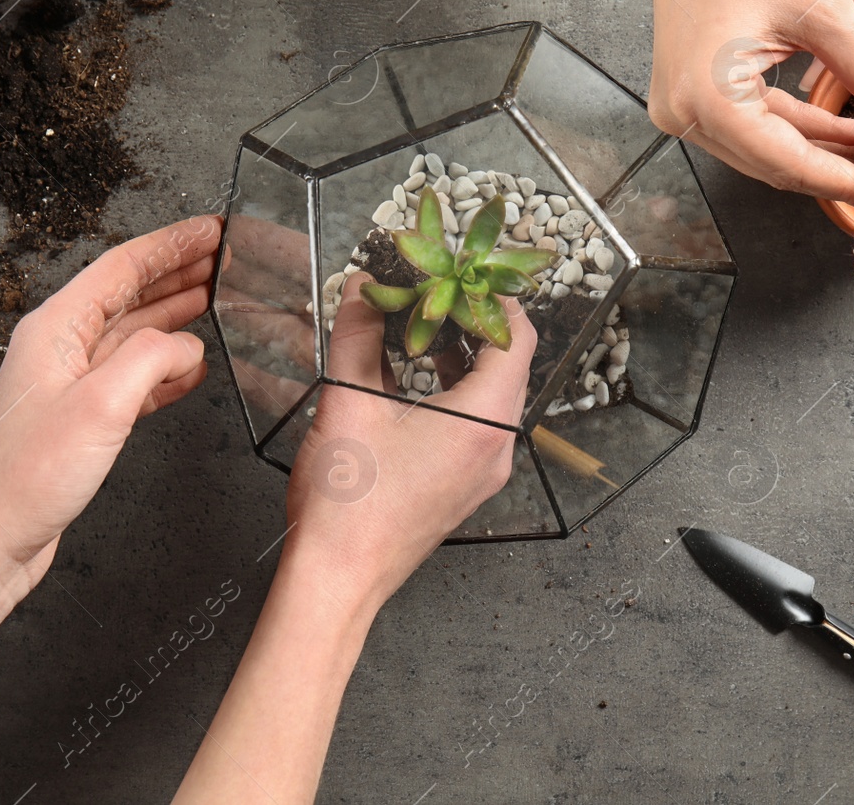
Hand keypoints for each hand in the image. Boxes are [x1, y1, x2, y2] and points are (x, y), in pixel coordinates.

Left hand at [0, 217, 219, 599]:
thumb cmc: (26, 478)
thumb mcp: (100, 405)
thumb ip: (151, 359)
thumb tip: (187, 344)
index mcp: (56, 329)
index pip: (123, 267)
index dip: (172, 245)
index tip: (212, 229)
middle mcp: (60, 348)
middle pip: (129, 293)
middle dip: (179, 272)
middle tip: (225, 257)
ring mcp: (69, 384)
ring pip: (133, 334)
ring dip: (176, 315)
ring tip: (218, 299)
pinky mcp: (80, 419)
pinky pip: (132, 377)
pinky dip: (167, 368)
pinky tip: (192, 368)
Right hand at [282, 274, 535, 612]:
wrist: (338, 579)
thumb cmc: (347, 502)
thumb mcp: (347, 400)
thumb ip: (358, 334)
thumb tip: (364, 288)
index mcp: (483, 420)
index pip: (516, 339)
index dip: (493, 299)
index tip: (466, 274)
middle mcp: (496, 447)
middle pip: (507, 367)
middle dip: (473, 324)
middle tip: (439, 292)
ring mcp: (483, 472)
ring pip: (490, 397)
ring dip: (461, 358)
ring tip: (422, 327)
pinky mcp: (463, 488)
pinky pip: (474, 426)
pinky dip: (453, 392)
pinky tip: (412, 377)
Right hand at [643, 0, 853, 204]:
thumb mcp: (824, 11)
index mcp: (709, 99)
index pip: (791, 164)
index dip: (849, 180)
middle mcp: (684, 112)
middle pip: (775, 165)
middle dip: (838, 168)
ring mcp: (680, 104)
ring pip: (765, 148)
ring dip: (820, 148)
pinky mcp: (689, 90)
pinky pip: (750, 125)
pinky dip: (795, 126)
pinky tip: (841, 123)